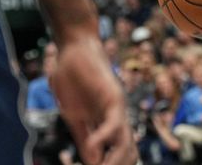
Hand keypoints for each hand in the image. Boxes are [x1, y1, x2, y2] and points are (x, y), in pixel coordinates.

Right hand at [51, 37, 137, 164]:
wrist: (75, 48)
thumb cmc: (73, 78)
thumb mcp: (75, 115)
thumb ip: (84, 137)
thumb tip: (92, 161)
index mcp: (107, 125)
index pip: (115, 156)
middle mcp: (117, 119)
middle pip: (128, 154)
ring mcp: (117, 108)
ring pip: (126, 143)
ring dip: (114, 161)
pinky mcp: (113, 95)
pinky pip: (114, 123)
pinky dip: (103, 138)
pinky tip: (91, 146)